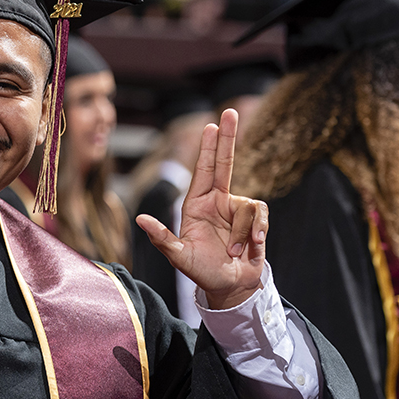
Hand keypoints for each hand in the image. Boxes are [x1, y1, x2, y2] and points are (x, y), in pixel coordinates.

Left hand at [136, 109, 266, 308]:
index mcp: (196, 205)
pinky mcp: (255, 221)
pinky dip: (254, 232)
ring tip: (231, 252)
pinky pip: (259, 217)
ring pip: (245, 207)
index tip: (211, 124)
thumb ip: (161, 238)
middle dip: (228, 138)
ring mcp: (238, 210)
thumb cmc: (201, 270)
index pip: (204, 170)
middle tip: (231, 111)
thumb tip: (140, 219)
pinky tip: (250, 246)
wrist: (229, 287)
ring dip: (240, 232)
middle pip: (226, 163)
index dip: (209, 147)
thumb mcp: (178, 256)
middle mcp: (218, 202)